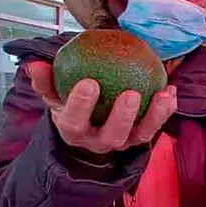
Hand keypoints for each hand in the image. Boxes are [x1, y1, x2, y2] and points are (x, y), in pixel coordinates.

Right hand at [25, 61, 176, 153]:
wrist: (86, 128)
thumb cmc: (69, 105)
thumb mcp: (54, 95)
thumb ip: (45, 81)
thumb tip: (34, 64)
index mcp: (74, 130)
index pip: (74, 121)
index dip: (80, 104)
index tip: (89, 82)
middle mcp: (99, 141)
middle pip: (112, 135)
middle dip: (122, 117)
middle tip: (131, 93)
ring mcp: (122, 142)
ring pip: (141, 135)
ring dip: (154, 116)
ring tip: (163, 94)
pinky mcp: (140, 138)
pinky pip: (156, 125)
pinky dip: (165, 110)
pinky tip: (171, 89)